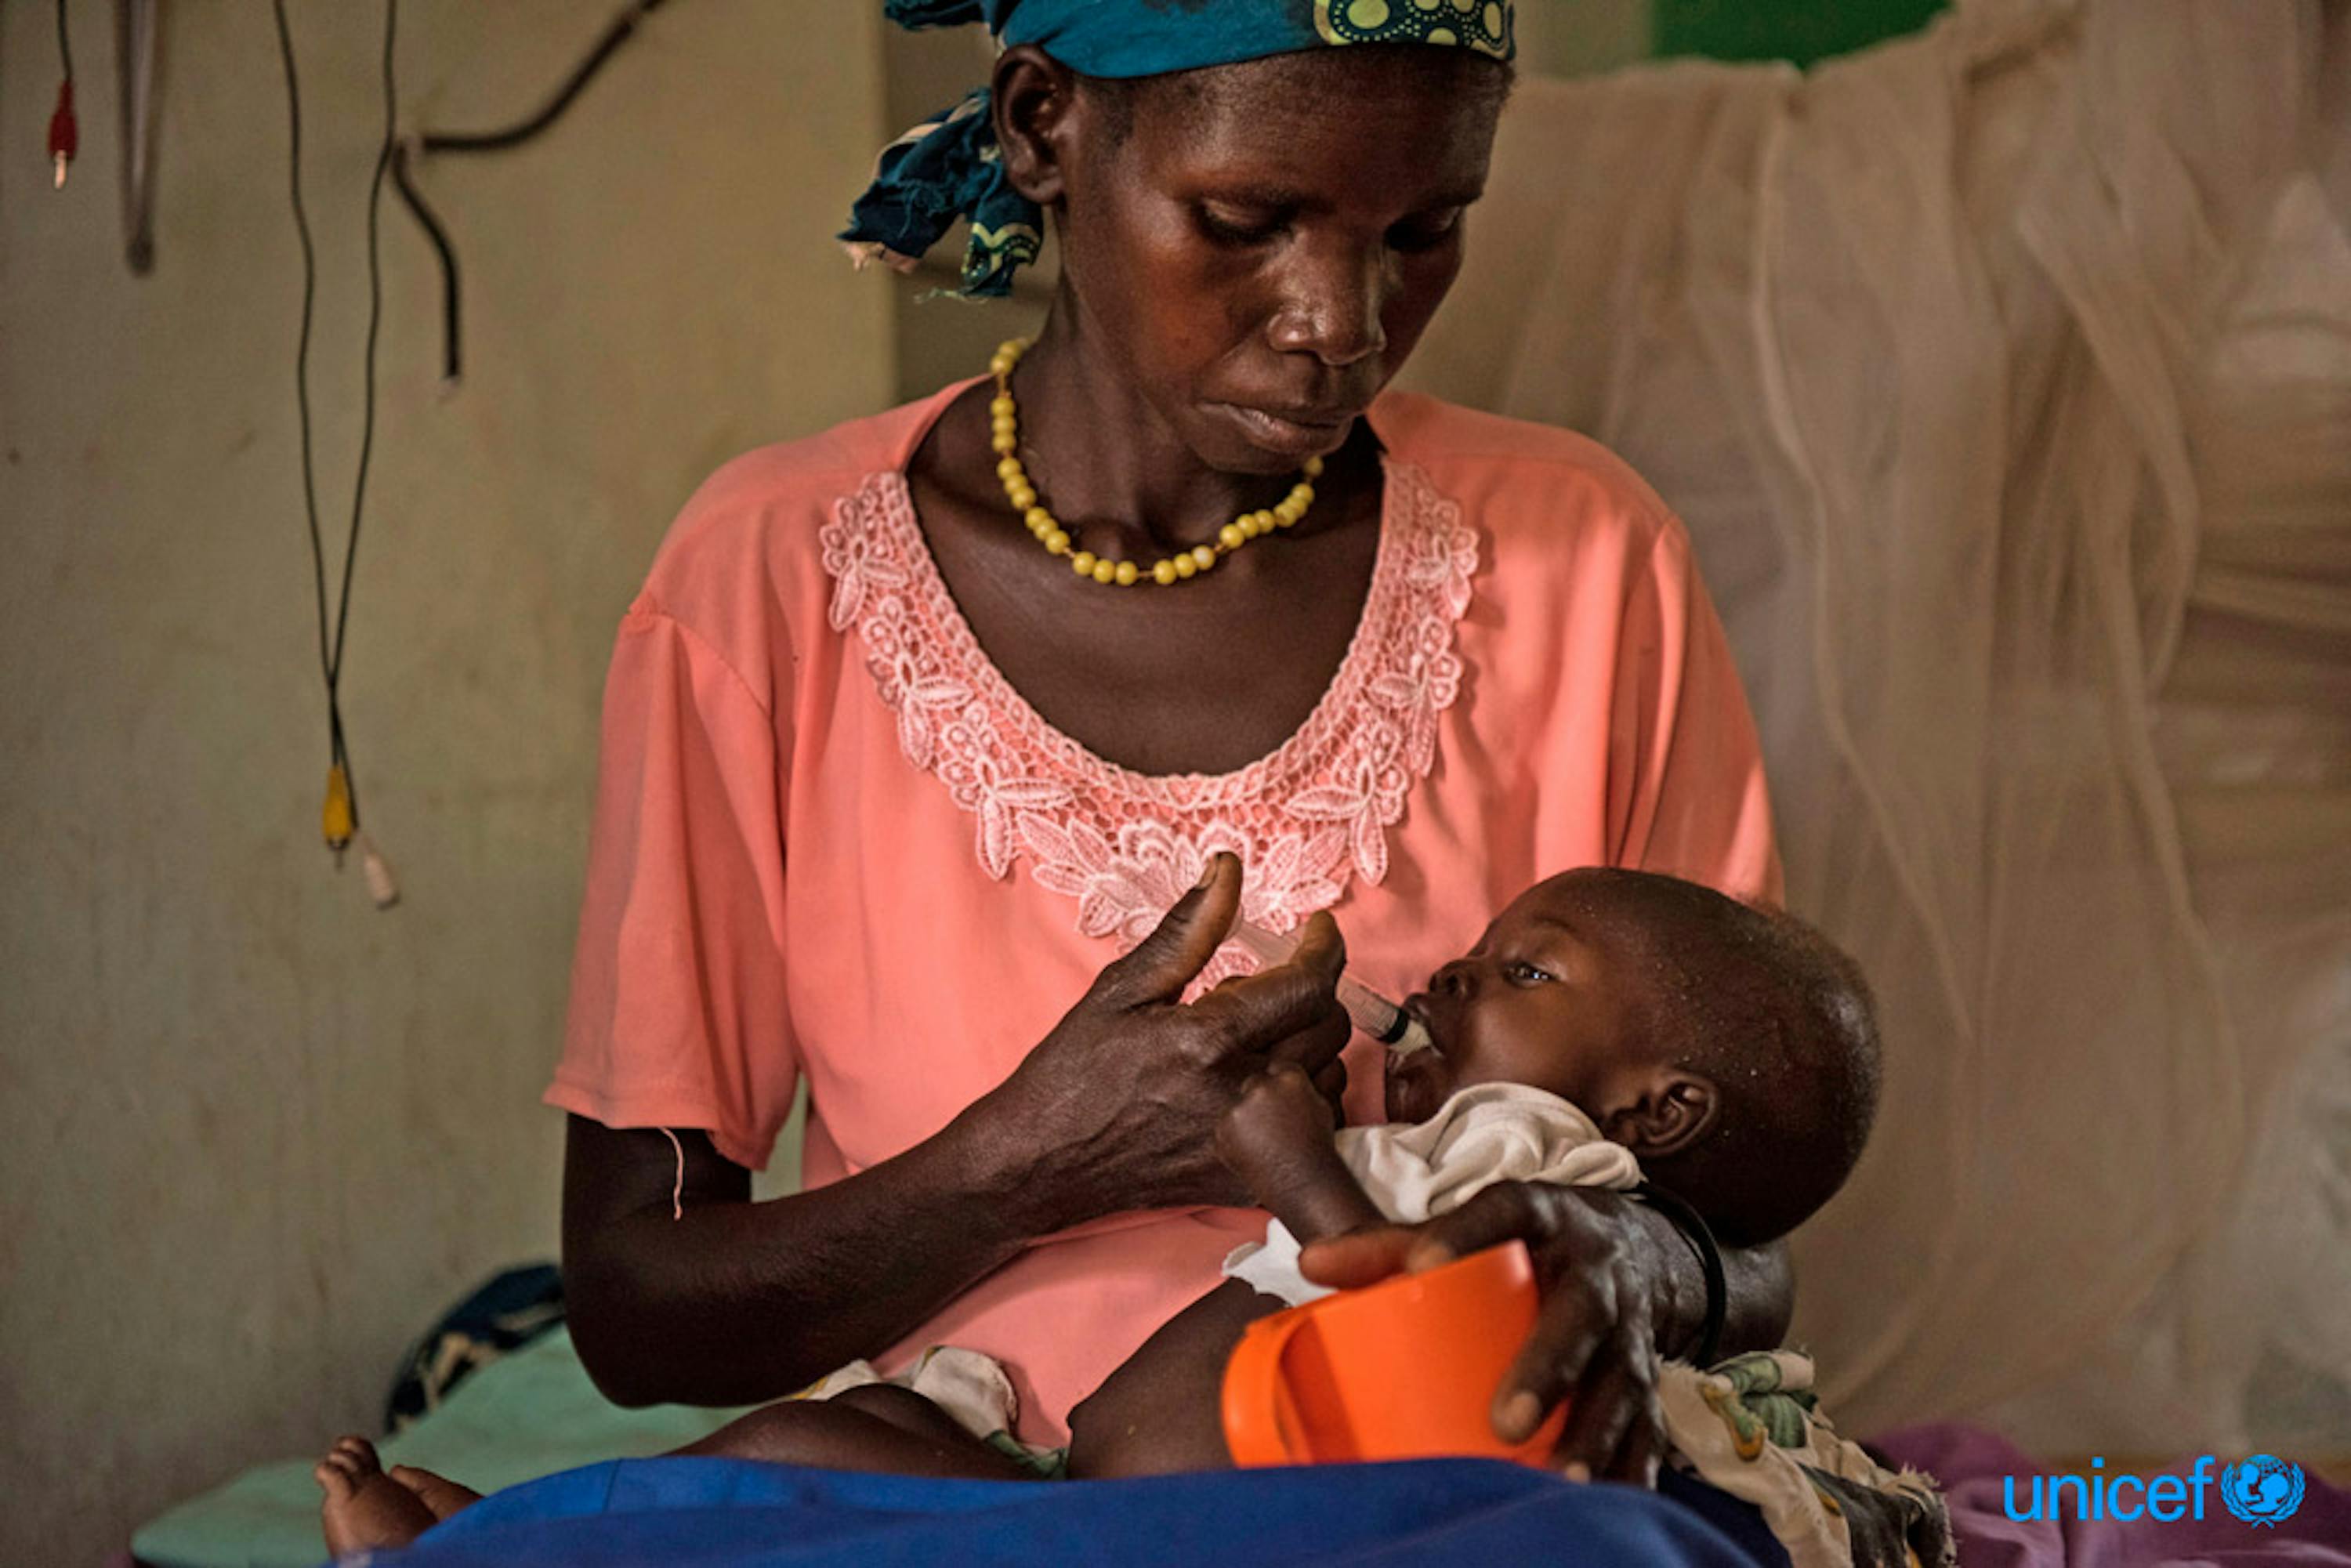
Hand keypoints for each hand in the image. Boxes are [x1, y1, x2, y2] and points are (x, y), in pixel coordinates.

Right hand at [983, 855, 1348, 1221]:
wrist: (1042, 1162)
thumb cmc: (1075, 1072)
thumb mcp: (1121, 988)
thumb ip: (1188, 929)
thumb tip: (1228, 867)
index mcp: (1209, 1041)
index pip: (1308, 984)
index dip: (1324, 947)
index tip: (1317, 930)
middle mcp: (1241, 1098)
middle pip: (1329, 1027)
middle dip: (1309, 993)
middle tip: (1265, 986)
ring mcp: (1250, 1148)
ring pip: (1331, 1079)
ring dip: (1309, 1047)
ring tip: (1254, 1040)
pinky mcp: (1251, 1182)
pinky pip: (1318, 1131)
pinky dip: (1304, 1099)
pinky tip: (1259, 1086)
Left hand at [1215, 1062, 1339, 1189]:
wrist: (1304, 1183)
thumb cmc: (1317, 1147)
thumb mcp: (1320, 1106)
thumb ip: (1301, 1087)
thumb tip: (1288, 1078)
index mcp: (1289, 1077)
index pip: (1277, 1067)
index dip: (1279, 1086)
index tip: (1281, 1101)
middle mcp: (1262, 1086)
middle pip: (1254, 1083)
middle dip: (1260, 1100)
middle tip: (1272, 1125)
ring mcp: (1239, 1107)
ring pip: (1238, 1106)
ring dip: (1246, 1119)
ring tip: (1264, 1144)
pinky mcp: (1223, 1129)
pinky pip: (1225, 1128)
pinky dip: (1233, 1139)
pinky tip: (1253, 1153)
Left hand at [1298, 1183, 1671, 1486]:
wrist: (1635, 1247)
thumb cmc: (1529, 1243)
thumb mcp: (1472, 1226)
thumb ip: (1390, 1245)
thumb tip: (1312, 1264)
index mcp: (1541, 1218)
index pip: (1503, 1214)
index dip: (1464, 1232)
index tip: (1423, 1261)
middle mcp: (1592, 1272)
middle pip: (1577, 1317)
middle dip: (1546, 1368)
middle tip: (1507, 1420)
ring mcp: (1627, 1328)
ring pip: (1620, 1381)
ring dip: (1593, 1433)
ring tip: (1560, 1480)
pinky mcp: (1647, 1375)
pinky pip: (1649, 1426)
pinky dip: (1634, 1465)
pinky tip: (1614, 1499)